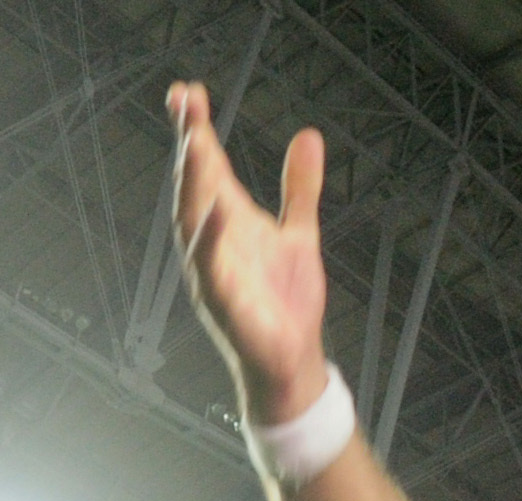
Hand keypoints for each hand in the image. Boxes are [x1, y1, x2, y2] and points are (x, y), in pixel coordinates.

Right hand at [166, 80, 329, 422]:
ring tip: (196, 144)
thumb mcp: (299, 234)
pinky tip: (216, 212)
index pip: (209, 169)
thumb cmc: (287, 301)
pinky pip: (211, 268)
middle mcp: (213, 242)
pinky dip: (211, 241)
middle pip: (195, 186)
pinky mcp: (224, 303)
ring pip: (194, 221)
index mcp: (229, 222)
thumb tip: (308, 136)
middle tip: (185, 101)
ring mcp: (213, 272)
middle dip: (189, 144)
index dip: (197, 131)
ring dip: (193, 183)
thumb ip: (300, 188)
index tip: (188, 91)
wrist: (294, 361)